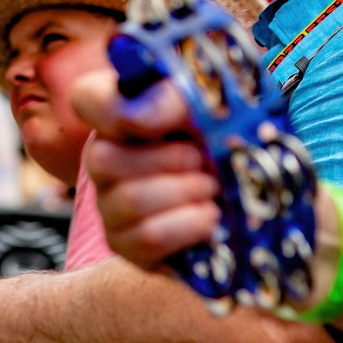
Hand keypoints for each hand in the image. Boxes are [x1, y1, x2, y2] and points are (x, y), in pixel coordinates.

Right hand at [71, 71, 222, 269]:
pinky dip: (188, 225)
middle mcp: (103, 159)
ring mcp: (110, 206)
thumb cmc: (232, 135)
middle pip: (104, 160)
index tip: (152, 118)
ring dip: (186, 192)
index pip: (86, 98)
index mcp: (120, 111)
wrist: (257, 186)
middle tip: (202, 159)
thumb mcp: (212, 104)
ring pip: (129, 201)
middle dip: (170, 160)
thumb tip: (136, 118)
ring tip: (211, 188)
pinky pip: (147, 237)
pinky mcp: (127, 245)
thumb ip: (172, 99)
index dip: (111, 108)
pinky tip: (208, 215)